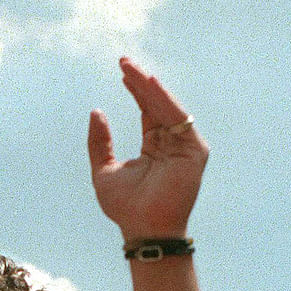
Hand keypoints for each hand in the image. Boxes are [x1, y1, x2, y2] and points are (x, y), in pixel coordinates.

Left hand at [88, 57, 207, 240]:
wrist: (143, 229)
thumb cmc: (125, 207)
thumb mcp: (104, 170)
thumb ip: (100, 143)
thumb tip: (96, 112)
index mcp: (154, 146)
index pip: (146, 110)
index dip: (135, 89)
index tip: (121, 70)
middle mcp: (172, 143)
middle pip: (156, 104)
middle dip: (140, 82)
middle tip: (123, 61)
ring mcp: (184, 146)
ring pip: (166, 107)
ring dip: (150, 87)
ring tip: (133, 70)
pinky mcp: (194, 150)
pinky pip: (177, 118)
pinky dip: (163, 100)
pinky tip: (149, 85)